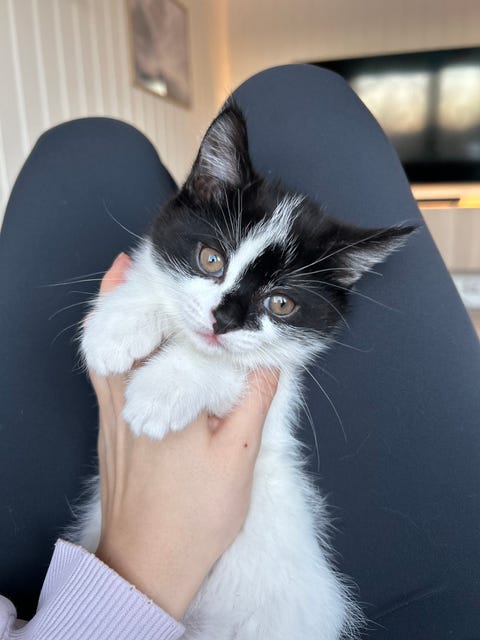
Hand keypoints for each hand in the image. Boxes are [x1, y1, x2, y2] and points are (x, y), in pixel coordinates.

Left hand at [90, 254, 278, 619]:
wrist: (148, 563)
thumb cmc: (198, 515)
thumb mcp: (240, 459)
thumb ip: (253, 402)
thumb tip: (267, 358)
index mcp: (169, 400)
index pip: (169, 336)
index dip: (171, 299)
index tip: (173, 267)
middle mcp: (131, 399)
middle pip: (126, 333)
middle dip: (133, 293)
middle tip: (143, 258)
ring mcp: (111, 414)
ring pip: (105, 349)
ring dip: (114, 311)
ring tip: (124, 277)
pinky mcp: (105, 428)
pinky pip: (99, 372)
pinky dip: (105, 342)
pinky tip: (117, 336)